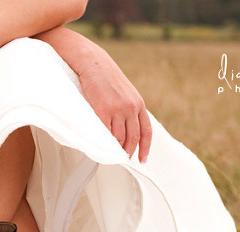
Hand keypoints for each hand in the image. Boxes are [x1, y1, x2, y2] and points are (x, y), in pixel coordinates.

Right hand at [75, 46, 151, 162]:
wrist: (93, 62)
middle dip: (128, 151)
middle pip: (133, 138)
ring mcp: (118, 109)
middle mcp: (131, 107)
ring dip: (115, 149)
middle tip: (122, 159)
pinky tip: (102, 147)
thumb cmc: (105, 77)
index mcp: (139, 103)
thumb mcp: (124, 92)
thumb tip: (127, 127)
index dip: (145, 148)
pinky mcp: (103, 110)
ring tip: (110, 155)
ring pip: (119, 138)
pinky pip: (105, 133)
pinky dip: (104, 143)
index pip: (146, 131)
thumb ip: (129, 108)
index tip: (142, 160)